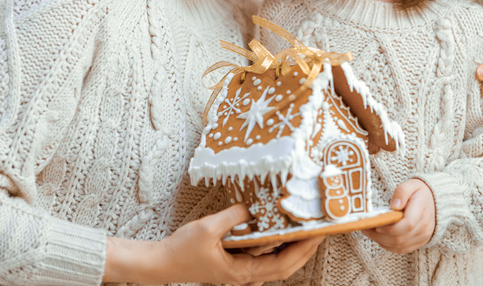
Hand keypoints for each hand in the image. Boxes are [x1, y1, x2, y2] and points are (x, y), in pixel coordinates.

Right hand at [104, 203, 322, 284]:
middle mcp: (246, 275)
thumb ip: (234, 217)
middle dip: (306, 249)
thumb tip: (253, 207)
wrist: (162, 263)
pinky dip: (276, 245)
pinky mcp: (236, 263)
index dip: (303, 249)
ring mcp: (241, 271)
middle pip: (286, 266)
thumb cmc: (182, 250)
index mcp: (242, 272)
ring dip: (293, 247)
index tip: (317, 233)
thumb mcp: (208, 229)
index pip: (282, 263)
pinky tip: (280, 231)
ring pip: (276, 263)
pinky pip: (264, 257)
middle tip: (321, 229)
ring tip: (306, 228)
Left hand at [362, 179, 435, 253]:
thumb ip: (402, 192)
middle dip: (380, 235)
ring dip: (381, 241)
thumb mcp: (411, 184)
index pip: (406, 225)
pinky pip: (402, 249)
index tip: (376, 224)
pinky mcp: (419, 242)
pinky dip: (388, 245)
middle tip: (365, 227)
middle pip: (400, 238)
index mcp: (421, 211)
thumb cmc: (420, 192)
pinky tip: (379, 237)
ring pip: (399, 246)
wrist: (435, 201)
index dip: (389, 228)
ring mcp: (422, 237)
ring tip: (369, 231)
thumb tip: (394, 206)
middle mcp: (424, 227)